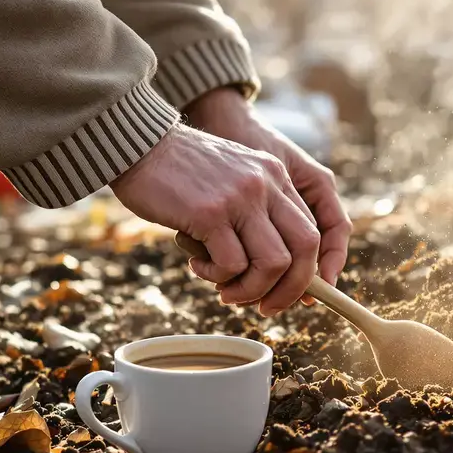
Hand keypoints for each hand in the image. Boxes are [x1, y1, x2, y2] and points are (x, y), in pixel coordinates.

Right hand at [109, 125, 319, 315]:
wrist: (137, 145)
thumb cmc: (179, 172)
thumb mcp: (232, 180)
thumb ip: (254, 212)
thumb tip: (269, 271)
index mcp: (276, 176)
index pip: (314, 230)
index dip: (307, 271)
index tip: (289, 293)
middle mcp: (266, 184)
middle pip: (306, 248)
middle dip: (291, 289)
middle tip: (265, 307)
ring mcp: (241, 198)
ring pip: (274, 264)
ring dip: (251, 289)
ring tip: (225, 290)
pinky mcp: (210, 213)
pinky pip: (232, 265)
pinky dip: (217, 276)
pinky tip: (197, 265)